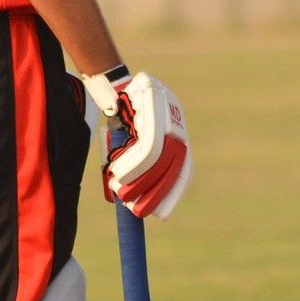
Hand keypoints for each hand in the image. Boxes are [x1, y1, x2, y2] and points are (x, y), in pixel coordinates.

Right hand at [103, 72, 190, 218]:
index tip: (160, 215)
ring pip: (156, 160)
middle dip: (154, 193)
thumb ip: (140, 164)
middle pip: (172, 169)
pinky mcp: (153, 112)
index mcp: (177, 138)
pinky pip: (145, 147)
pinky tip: (116, 171)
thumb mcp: (135, 142)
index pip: (183, 172)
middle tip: (135, 209)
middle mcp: (177, 129)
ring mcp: (167, 119)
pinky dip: (130, 165)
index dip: (172, 195)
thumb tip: (129, 197)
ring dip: (137, 180)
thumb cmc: (124, 119)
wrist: (116, 85)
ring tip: (119, 189)